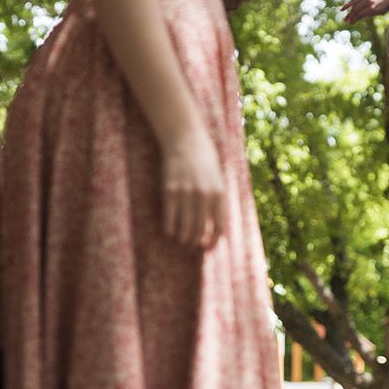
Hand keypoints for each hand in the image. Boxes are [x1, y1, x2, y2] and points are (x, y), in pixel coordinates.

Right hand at [161, 127, 226, 249]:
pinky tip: (169, 231)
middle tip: (191, 245)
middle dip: (195, 241)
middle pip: (200, 229)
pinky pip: (170, 216)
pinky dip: (169, 227)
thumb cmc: (204, 160)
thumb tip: (214, 225)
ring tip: (181, 240)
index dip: (213, 242)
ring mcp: (186, 194)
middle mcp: (204, 196)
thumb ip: (217, 200)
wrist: (185, 140)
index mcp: (219, 194)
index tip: (207, 249)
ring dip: (182, 237)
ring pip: (184, 226)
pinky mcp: (170, 190)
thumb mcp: (218, 179)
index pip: (219, 227)